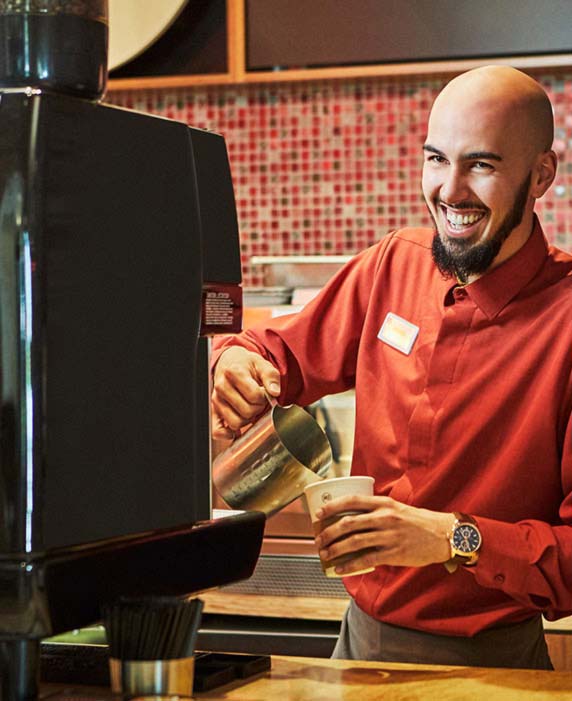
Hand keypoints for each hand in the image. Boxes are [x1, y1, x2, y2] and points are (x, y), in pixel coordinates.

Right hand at [211, 346, 280, 438]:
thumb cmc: (246, 365)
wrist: (230, 363)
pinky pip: (217, 431)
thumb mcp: (262, 364)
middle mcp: (221, 386)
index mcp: (234, 373)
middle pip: (247, 411)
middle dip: (258, 408)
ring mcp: (216, 401)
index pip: (255, 395)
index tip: (263, 391)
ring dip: (247, 420)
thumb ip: (271, 377)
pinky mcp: (213, 412)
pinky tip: (238, 429)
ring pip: (235, 423)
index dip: (264, 397)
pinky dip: (228, 434)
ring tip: (248, 407)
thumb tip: (275, 393)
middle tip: (258, 400)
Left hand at [314, 495, 454, 573]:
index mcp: (383, 504)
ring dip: (335, 549)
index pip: (352, 501)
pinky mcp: (393, 553)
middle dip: (329, 532)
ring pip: (354, 542)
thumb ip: (376, 511)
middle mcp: (384, 517)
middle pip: (348, 523)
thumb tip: (352, 518)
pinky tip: (340, 568)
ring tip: (325, 554)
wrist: (443, 535)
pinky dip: (350, 564)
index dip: (332, 506)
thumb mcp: (396, 508)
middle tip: (318, 538)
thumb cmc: (417, 522)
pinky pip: (366, 559)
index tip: (319, 513)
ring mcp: (388, 535)